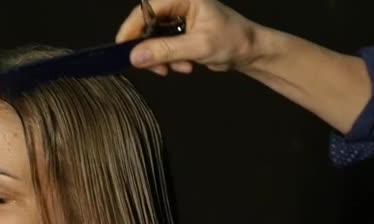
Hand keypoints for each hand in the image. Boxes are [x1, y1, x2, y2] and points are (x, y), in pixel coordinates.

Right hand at [115, 0, 262, 74]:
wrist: (249, 51)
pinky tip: (185, 66)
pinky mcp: (178, 35)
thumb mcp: (198, 47)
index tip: (123, 48)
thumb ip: (166, 50)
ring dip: (162, 59)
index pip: (146, 9)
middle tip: (157, 68)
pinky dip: (169, 61)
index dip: (132, 29)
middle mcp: (177, 5)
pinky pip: (162, 48)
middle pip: (146, 25)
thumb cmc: (233, 40)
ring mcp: (177, 21)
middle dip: (150, 50)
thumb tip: (136, 56)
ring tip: (181, 67)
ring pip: (152, 40)